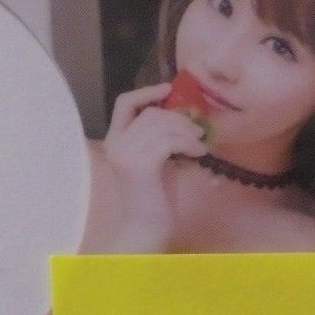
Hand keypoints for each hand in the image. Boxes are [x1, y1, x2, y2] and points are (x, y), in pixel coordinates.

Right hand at [98, 82, 207, 252]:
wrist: (148, 226)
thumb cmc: (155, 194)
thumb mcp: (157, 156)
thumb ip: (161, 134)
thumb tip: (183, 112)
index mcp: (115, 139)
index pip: (124, 103)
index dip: (146, 91)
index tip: (168, 89)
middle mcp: (115, 144)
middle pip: (151, 113)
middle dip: (179, 119)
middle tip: (198, 132)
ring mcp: (125, 154)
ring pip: (162, 125)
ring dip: (187, 133)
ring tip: (199, 146)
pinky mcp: (139, 165)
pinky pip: (168, 141)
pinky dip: (188, 144)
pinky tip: (197, 155)